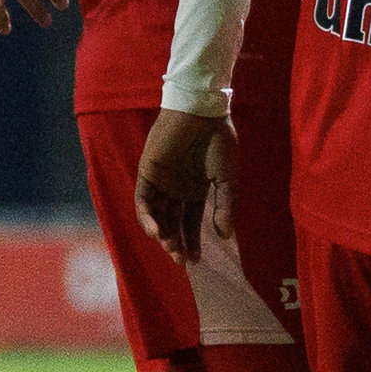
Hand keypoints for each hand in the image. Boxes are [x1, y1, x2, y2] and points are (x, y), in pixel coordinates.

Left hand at [136, 107, 232, 262]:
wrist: (202, 111)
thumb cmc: (218, 140)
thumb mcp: (227, 178)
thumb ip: (225, 206)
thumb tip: (225, 236)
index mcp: (195, 189)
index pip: (190, 222)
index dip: (192, 241)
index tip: (195, 260)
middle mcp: (176, 188)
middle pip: (172, 222)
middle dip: (175, 242)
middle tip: (181, 259)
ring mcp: (160, 181)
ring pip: (156, 215)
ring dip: (161, 233)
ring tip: (170, 248)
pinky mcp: (147, 172)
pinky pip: (143, 200)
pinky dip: (147, 217)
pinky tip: (156, 232)